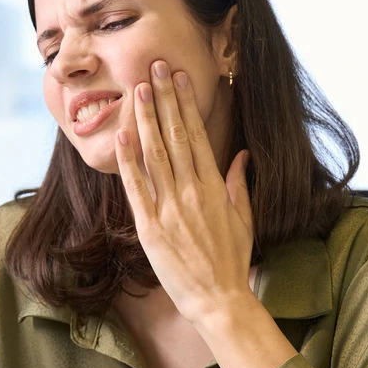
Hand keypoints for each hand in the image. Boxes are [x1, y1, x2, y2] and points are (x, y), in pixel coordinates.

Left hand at [116, 60, 254, 327]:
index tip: (178, 78)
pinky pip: (137, 188)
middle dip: (164, 99)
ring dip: (146, 119)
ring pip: (154, 155)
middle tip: (154, 67)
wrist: (219, 300)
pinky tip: (122, 136)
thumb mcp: (244, 218)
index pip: (196, 135)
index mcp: (214, 187)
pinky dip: (128, 162)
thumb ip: (239, 183)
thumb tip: (240, 155)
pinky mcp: (151, 228)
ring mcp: (170, 209)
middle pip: (174, 136)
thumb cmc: (232, 261)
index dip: (185, 104)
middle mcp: (191, 192)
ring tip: (138, 89)